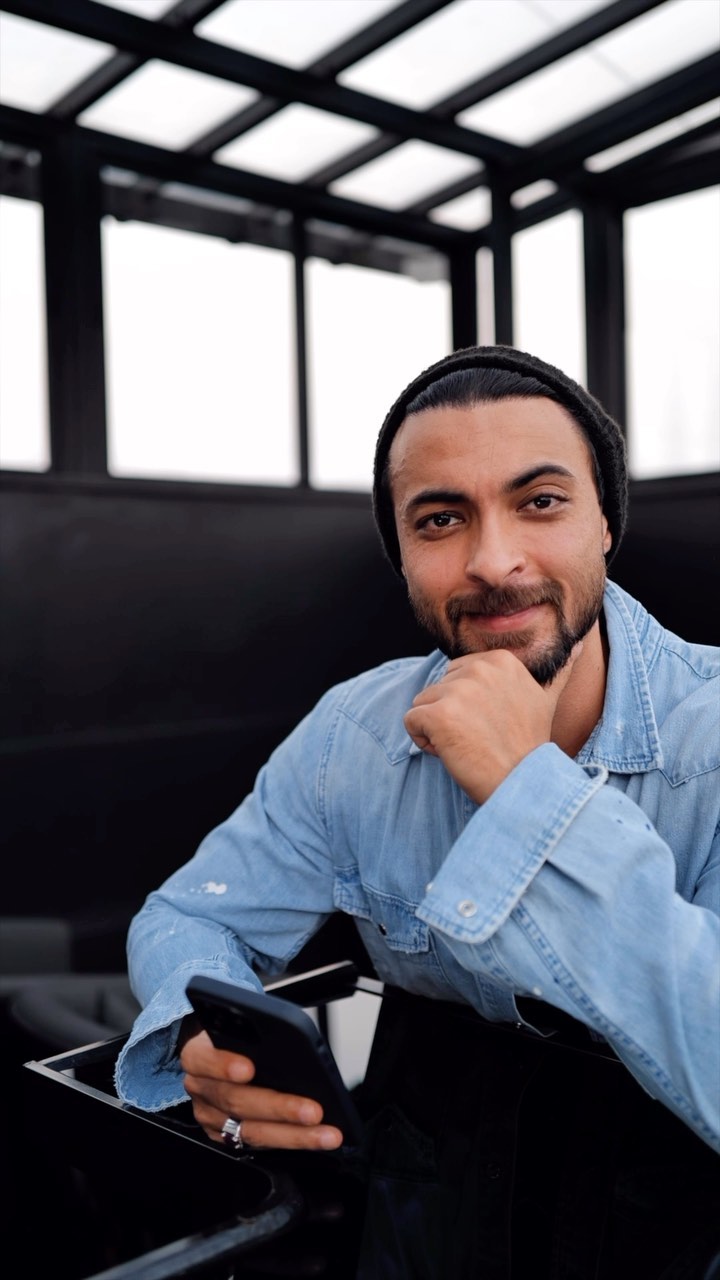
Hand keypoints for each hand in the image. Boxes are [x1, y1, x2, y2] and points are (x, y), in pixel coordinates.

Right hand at [178, 1019, 343, 1150]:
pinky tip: (315, 1138)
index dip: (223, 1064)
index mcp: (196, 1055)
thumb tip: (293, 1046)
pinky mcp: (224, 1137)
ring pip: (251, 1132)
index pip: (203, 1059)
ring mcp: (211, 1117)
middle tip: (313, 1111)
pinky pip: (258, 1144)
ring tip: (325, 1133)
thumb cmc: (233, 1036)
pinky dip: (290, 1142)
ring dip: (294, 1135)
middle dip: (279, 1108)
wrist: (213, 1054)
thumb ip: (253, 1035)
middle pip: (237, 1102)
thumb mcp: (237, 1025)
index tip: (248, 1067)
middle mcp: (200, 1089)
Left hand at [403, 644, 581, 804]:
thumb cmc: (528, 746)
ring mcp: (458, 690)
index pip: (457, 673)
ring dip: (437, 729)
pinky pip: (411, 722)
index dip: (468, 704)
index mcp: (500, 660)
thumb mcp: (547, 700)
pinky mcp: (438, 714)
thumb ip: (559, 671)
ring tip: (469, 746)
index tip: (493, 723)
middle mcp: (479, 668)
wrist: (522, 784)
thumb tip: (582, 645)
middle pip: (438, 687)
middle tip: (481, 737)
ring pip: (423, 704)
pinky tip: (451, 753)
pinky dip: (423, 741)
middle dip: (451, 714)